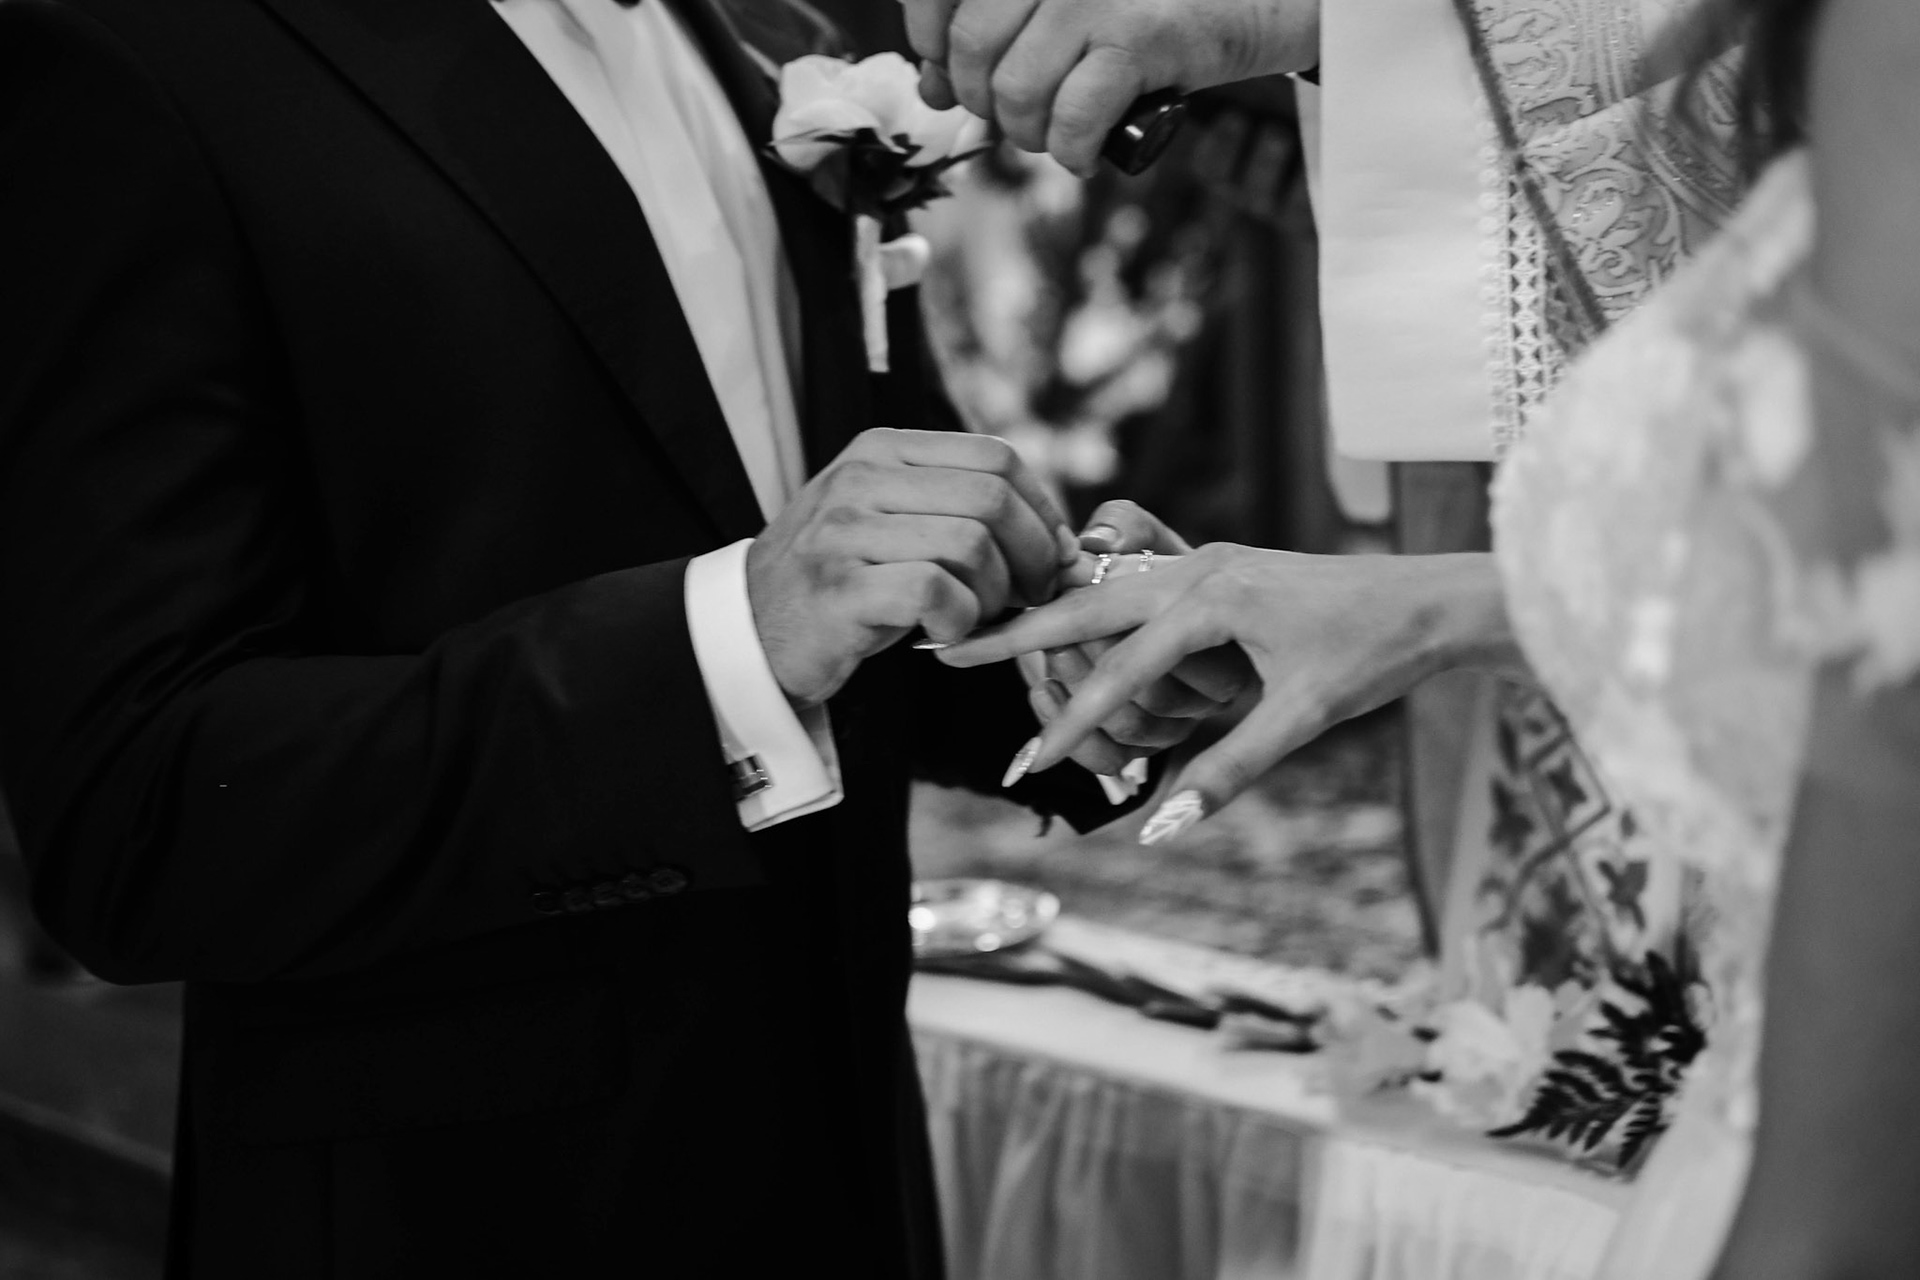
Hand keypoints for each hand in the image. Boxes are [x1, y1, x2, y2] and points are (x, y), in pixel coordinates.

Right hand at [748, 429, 1076, 705]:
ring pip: (971, 545)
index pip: (996, 457)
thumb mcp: (896, 523)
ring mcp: (845, 530)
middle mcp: (862, 478)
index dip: (1042, 510)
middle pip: (993, 499)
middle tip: (1029, 598)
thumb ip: (965, 513)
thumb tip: (1071, 543)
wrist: (751, 630)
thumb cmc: (846, 582)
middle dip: (1032, 556)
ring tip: (974, 617)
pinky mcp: (840, 587)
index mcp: (883, 450)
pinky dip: (958, 623)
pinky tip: (941, 634)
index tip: (1051, 556)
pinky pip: (936, 592)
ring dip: (994, 596)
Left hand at [904, 0, 1320, 175]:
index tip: (947, 70)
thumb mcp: (1057, 5)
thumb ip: (993, 31)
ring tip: (1054, 134)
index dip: (928, 42)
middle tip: (1015, 114)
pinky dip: (1072, 151)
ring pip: (1016, 89)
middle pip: (969, 48)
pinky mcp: (1140, 34)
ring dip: (1028, 133)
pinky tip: (1084, 153)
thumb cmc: (1141, 8)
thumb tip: (931, 86)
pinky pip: (1073, 118)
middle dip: (982, 100)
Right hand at [942, 544, 1518, 838]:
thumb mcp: (1302, 719)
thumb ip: (1225, 772)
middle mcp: (1196, 570)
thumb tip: (1156, 826)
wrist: (1437, 596)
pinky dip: (1096, 614)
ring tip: (993, 646)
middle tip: (947, 655)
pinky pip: (1138, 591)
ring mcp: (1206, 563)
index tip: (1018, 770)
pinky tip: (1070, 625)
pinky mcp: (1220, 570)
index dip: (1065, 729)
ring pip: (1106, 593)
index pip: (1113, 673)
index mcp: (1209, 600)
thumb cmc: (1376, 653)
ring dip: (1052, 622)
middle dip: (1014, 636)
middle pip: (1081, 607)